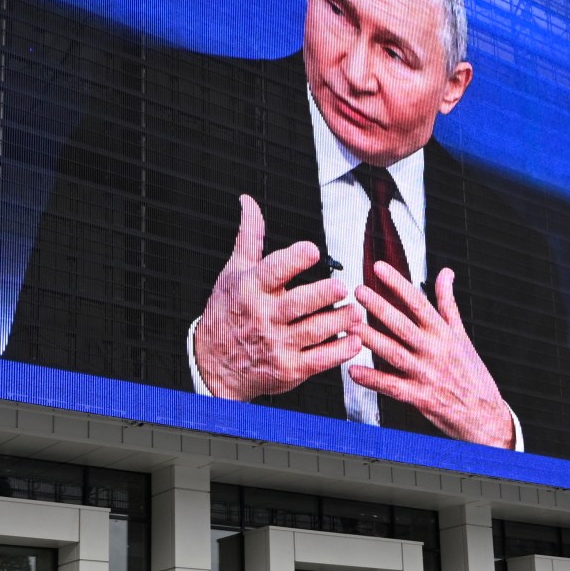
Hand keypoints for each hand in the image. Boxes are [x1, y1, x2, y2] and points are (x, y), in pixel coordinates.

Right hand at [192, 195, 363, 400]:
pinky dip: (340, 350)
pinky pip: (320, 359)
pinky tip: (353, 340)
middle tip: (342, 287)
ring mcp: (277, 344)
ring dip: (340, 321)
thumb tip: (248, 202)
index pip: (273, 270)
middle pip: (298, 303)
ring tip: (355, 312)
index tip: (312, 250)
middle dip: (324, 294)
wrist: (214, 364)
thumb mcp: (233, 272)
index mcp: (251, 288)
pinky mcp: (290, 368)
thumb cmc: (228, 312)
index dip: (294, 259)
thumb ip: (249, 237)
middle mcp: (264, 316)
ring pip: (315, 330)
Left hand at [350, 264, 516, 448]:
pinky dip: (374, 379)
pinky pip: (393, 387)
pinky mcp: (421, 398)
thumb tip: (445, 274)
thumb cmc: (473, 376)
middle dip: (379, 307)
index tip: (379, 270)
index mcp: (443, 334)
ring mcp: (427, 374)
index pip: (419, 303)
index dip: (398, 285)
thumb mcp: (462, 336)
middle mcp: (434, 351)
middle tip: (358, 292)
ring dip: (371, 339)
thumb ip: (448, 304)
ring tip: (350, 327)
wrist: (486, 415)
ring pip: (395, 353)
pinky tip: (355, 371)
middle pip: (403, 325)